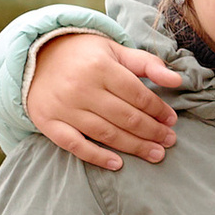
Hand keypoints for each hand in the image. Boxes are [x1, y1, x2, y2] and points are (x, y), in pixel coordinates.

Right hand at [26, 34, 181, 169]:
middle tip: (169, 141)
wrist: (37, 57)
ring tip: (155, 154)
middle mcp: (81, 87)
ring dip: (134, 147)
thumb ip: (147, 64)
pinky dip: (96, 157)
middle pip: (125, 117)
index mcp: (100, 66)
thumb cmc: (85, 55)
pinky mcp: (48, 122)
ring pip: (105, 133)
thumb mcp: (115, 51)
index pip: (138, 95)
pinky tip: (118, 164)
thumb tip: (177, 81)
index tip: (171, 120)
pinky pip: (74, 145)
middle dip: (152, 131)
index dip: (159, 110)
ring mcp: (63, 107)